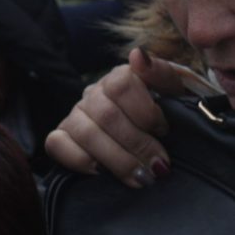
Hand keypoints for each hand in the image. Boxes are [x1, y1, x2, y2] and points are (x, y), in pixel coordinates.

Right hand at [42, 47, 197, 186]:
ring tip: (139, 178)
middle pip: (106, 115)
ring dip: (116, 160)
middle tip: (158, 167)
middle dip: (137, 145)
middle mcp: (95, 92)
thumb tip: (137, 56)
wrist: (161, 142)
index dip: (145, 111)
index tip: (164, 130)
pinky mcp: (62, 136)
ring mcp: (76, 114)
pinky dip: (79, 160)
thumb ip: (163, 74)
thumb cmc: (171, 117)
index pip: (122, 84)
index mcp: (121, 76)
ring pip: (85, 132)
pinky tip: (103, 173)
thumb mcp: (178, 94)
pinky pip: (56, 143)